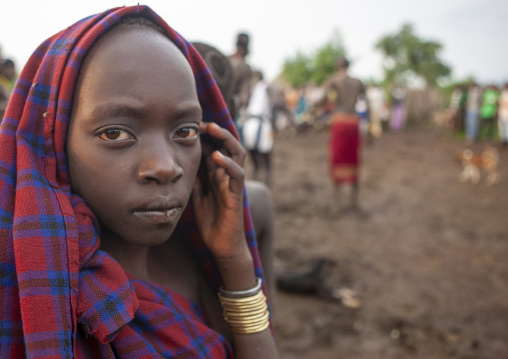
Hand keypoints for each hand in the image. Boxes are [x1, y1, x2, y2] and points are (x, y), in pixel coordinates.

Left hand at [192, 122, 248, 262]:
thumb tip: (183, 166)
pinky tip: (217, 157)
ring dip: (225, 140)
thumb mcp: (196, 199)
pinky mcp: (237, 196)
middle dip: (216, 132)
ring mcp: (233, 185)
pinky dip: (228, 164)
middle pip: (227, 146)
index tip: (189, 127)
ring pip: (236, 155)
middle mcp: (226, 176)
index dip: (205, 137)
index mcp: (216, 176)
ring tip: (212, 129)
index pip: (213, 149)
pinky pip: (237, 176)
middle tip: (201, 122)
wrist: (223, 246)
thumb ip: (195, 183)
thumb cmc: (212, 224)